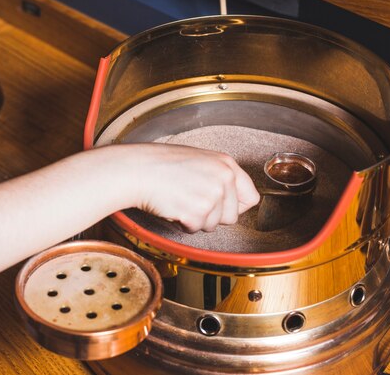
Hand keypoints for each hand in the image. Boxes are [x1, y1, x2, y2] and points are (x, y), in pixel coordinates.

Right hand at [126, 143, 259, 232]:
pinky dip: (183, 223)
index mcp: (226, 164)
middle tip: (192, 201)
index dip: (235, 206)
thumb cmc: (162, 164)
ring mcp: (211, 196)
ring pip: (213, 226)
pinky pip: (195, 229)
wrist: (138, 170)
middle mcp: (223, 179)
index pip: (251, 197)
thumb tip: (232, 199)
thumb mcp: (200, 160)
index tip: (222, 207)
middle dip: (212, 216)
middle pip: (232, 217)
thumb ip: (219, 177)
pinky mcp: (196, 212)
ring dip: (196, 220)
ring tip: (180, 200)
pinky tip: (173, 206)